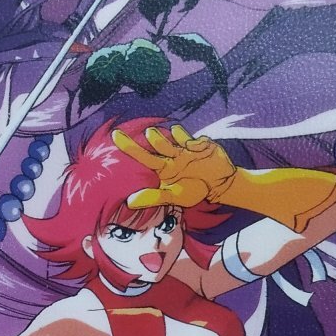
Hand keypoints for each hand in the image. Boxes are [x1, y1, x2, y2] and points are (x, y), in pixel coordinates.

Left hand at [112, 124, 236, 210]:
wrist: (221, 185)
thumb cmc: (195, 191)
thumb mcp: (175, 197)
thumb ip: (154, 197)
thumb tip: (129, 202)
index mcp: (163, 169)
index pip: (143, 157)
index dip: (129, 146)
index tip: (114, 134)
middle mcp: (171, 156)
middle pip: (156, 144)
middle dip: (151, 138)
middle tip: (148, 133)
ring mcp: (185, 149)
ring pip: (171, 139)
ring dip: (168, 141)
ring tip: (172, 148)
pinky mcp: (200, 143)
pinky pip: (193, 140)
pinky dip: (193, 143)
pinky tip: (199, 150)